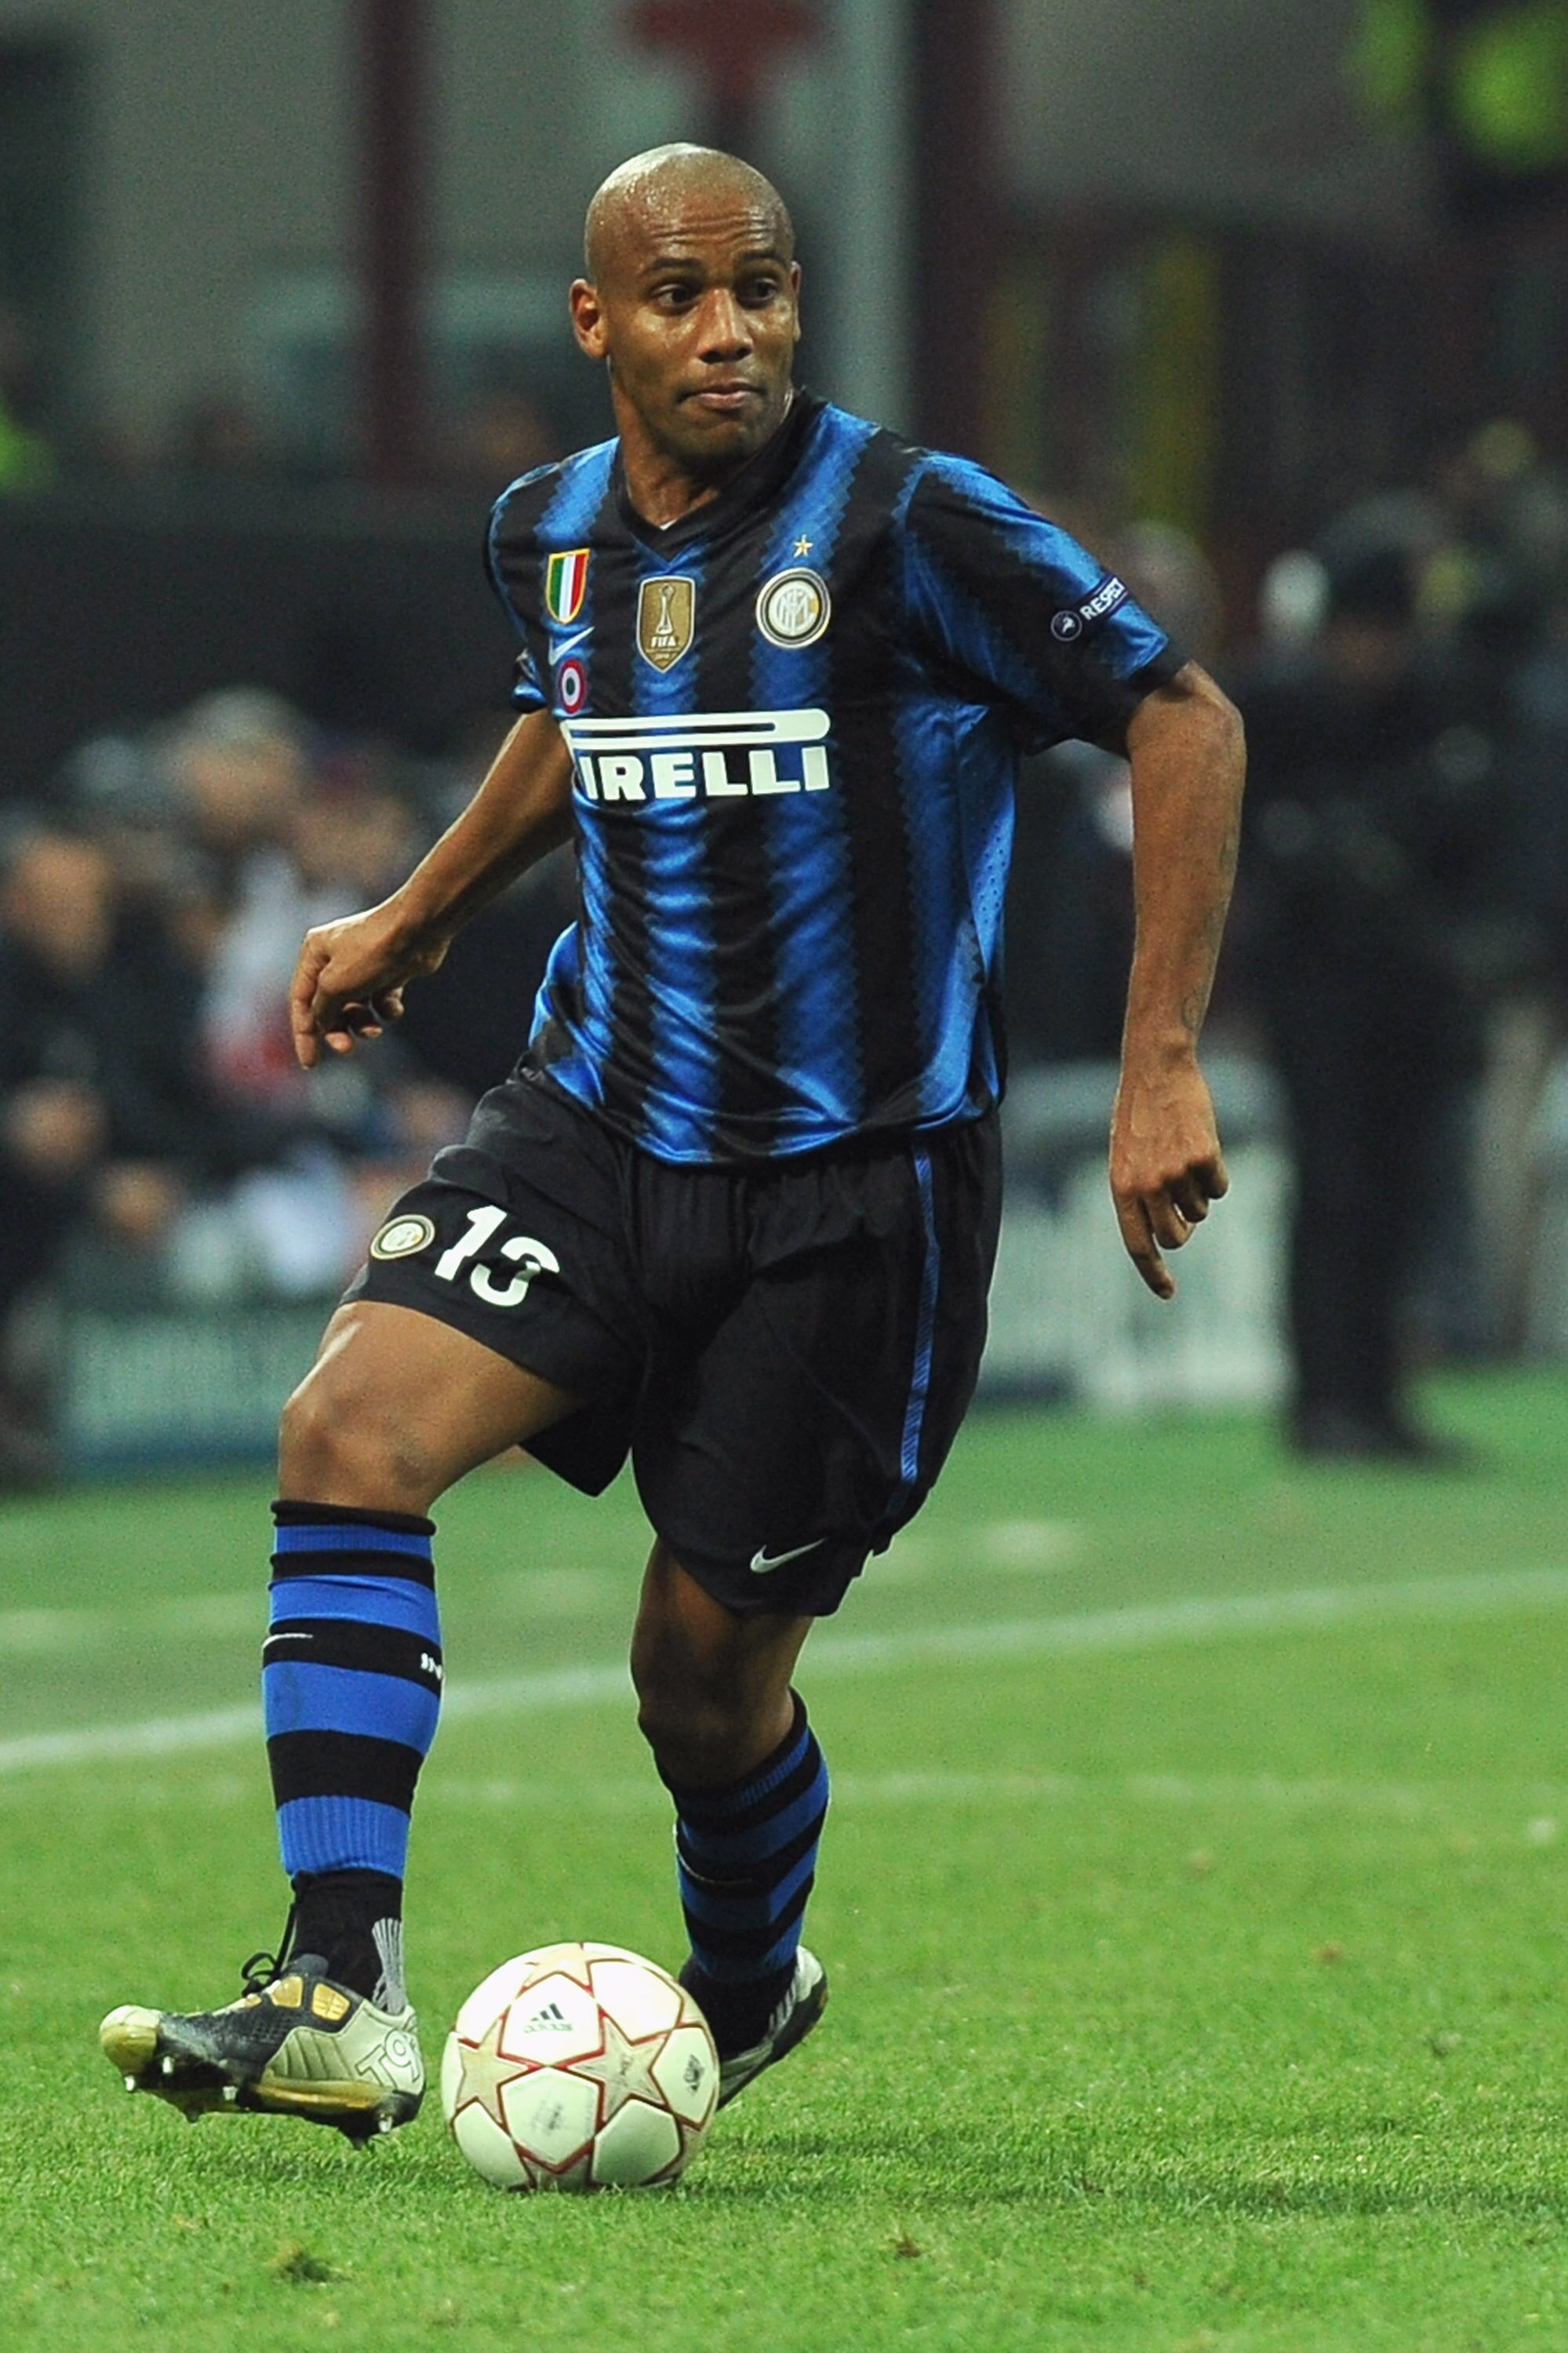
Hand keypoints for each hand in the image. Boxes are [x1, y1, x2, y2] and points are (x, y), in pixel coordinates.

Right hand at [289, 900, 450, 1069]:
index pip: (301, 1000)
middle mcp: (335, 958)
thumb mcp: (335, 985)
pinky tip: (394, 1007)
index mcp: (314, 954)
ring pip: (356, 1007)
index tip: (310, 1063)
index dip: (304, 1034)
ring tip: (374, 1029)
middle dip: (338, 1030)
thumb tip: (321, 1025)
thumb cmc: (371, 952)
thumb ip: (322, 1010)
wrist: (417, 931)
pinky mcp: (389, 972)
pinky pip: (381, 1001)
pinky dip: (386, 1010)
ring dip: (362, 1023)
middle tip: (347, 1049)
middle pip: (329, 1007)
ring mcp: (363, 966)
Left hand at [1109, 1052, 1228, 1300]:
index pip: (1137, 1245)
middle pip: (1175, 1237)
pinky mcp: (1204, 1159)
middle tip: (1182, 1206)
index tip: (1168, 1294)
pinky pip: (1219, 1188)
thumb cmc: (1139, 1114)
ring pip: (1200, 1211)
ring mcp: (1176, 1173)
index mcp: (1121, 1188)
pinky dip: (1216, 1175)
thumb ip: (1139, 1195)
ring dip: (1198, 1194)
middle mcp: (1146, 1186)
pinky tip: (1200, 1144)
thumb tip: (1168, 1233)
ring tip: (1183, 1156)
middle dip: (1183, 1229)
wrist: (1157, 1070)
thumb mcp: (1125, 1157)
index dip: (1153, 1273)